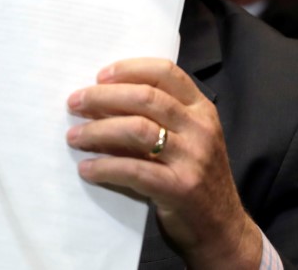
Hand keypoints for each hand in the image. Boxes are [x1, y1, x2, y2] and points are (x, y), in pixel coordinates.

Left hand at [66, 58, 261, 269]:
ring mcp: (193, 158)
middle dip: (103, 97)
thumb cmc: (196, 178)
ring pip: (136, 129)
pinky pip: (133, 170)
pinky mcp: (180, 188)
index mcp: (201, 109)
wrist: (223, 229)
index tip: (100, 76)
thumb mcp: (188, 140)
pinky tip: (87, 168)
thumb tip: (101, 103)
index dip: (129, 69)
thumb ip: (158, 119)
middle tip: (75, 102)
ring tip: (74, 136)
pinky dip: (104, 167)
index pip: (165, 72)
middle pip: (145, 97)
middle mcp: (200, 128)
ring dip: (97, 130)